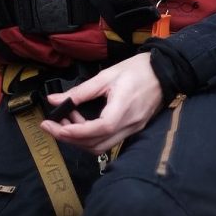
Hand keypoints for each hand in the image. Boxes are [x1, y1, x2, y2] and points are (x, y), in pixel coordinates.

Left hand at [40, 53, 163, 154]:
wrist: (164, 70)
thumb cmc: (137, 69)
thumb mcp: (106, 75)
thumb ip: (80, 91)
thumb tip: (54, 100)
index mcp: (122, 109)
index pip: (97, 130)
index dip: (74, 132)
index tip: (54, 126)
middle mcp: (129, 125)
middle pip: (96, 145)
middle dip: (70, 138)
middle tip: (52, 125)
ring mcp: (132, 130)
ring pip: (101, 146)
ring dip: (80, 138)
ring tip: (65, 120)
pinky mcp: (133, 129)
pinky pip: (109, 140)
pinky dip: (91, 135)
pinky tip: (81, 120)